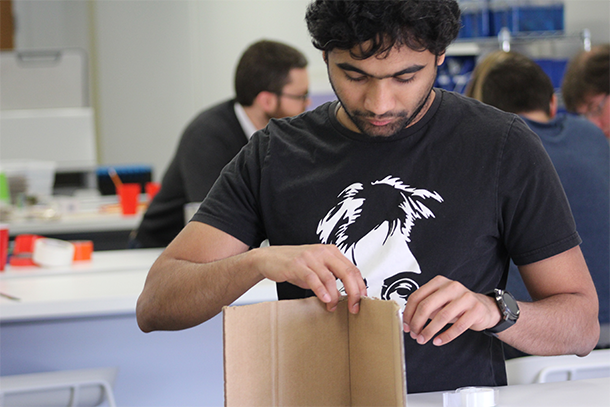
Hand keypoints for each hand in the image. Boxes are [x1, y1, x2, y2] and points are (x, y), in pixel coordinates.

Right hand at [252, 244, 366, 313]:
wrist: (269, 258)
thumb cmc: (294, 265)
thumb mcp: (316, 270)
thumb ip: (331, 279)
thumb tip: (345, 296)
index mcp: (331, 252)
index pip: (353, 269)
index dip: (360, 286)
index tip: (361, 301)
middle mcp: (323, 252)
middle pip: (347, 272)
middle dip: (354, 292)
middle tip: (354, 307)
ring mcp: (310, 257)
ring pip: (330, 278)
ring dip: (335, 296)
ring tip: (332, 306)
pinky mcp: (297, 264)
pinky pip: (313, 278)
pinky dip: (321, 290)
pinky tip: (324, 299)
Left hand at [402, 276, 500, 345]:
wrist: (485, 308)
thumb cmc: (458, 305)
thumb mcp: (440, 303)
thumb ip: (425, 308)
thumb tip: (409, 321)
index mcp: (439, 282)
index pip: (417, 297)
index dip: (409, 313)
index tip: (406, 325)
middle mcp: (452, 286)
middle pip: (427, 305)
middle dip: (417, 322)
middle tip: (414, 334)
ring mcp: (465, 297)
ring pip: (442, 316)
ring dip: (429, 331)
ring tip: (423, 339)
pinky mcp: (476, 310)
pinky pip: (458, 326)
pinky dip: (446, 336)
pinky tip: (438, 341)